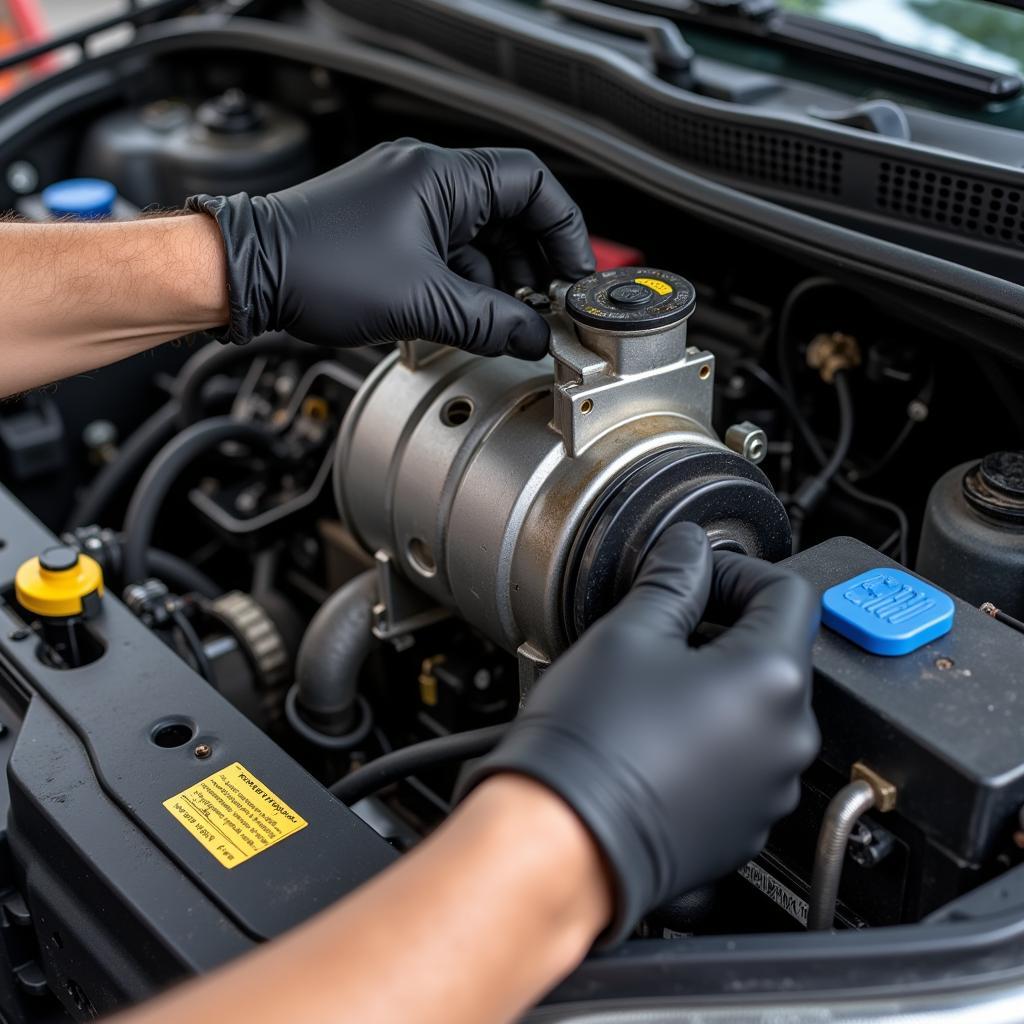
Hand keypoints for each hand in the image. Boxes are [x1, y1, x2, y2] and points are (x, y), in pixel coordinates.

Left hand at [187, 139, 593, 355]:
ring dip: (496, 282)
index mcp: (443, 177)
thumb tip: (534, 335)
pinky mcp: (390, 230)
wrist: (250, 274)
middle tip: (540, 310)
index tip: (571, 277)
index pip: (534, 185)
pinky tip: (464, 319)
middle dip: (530, 266)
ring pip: (478, 239)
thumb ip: (491, 322)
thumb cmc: (317, 267)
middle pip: (510, 215)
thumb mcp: (423, 303)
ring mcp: (407, 204)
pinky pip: (447, 253)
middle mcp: (428, 181)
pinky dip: (464, 285)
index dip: (564, 232)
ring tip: (502, 324)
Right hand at [463, 522, 820, 945]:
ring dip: (718, 684)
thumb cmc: (593, 744)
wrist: (565, 840)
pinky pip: (745, 761)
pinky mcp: (747, 824)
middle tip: (664, 628)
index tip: (698, 576)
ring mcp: (772, 788)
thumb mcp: (628, 634)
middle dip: (724, 628)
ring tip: (653, 689)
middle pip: (776, 651)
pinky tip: (659, 736)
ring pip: (759, 708)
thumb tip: (689, 549)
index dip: (739, 571)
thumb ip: (673, 579)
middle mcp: (789, 736)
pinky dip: (714, 738)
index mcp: (771, 677)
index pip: (789, 591)